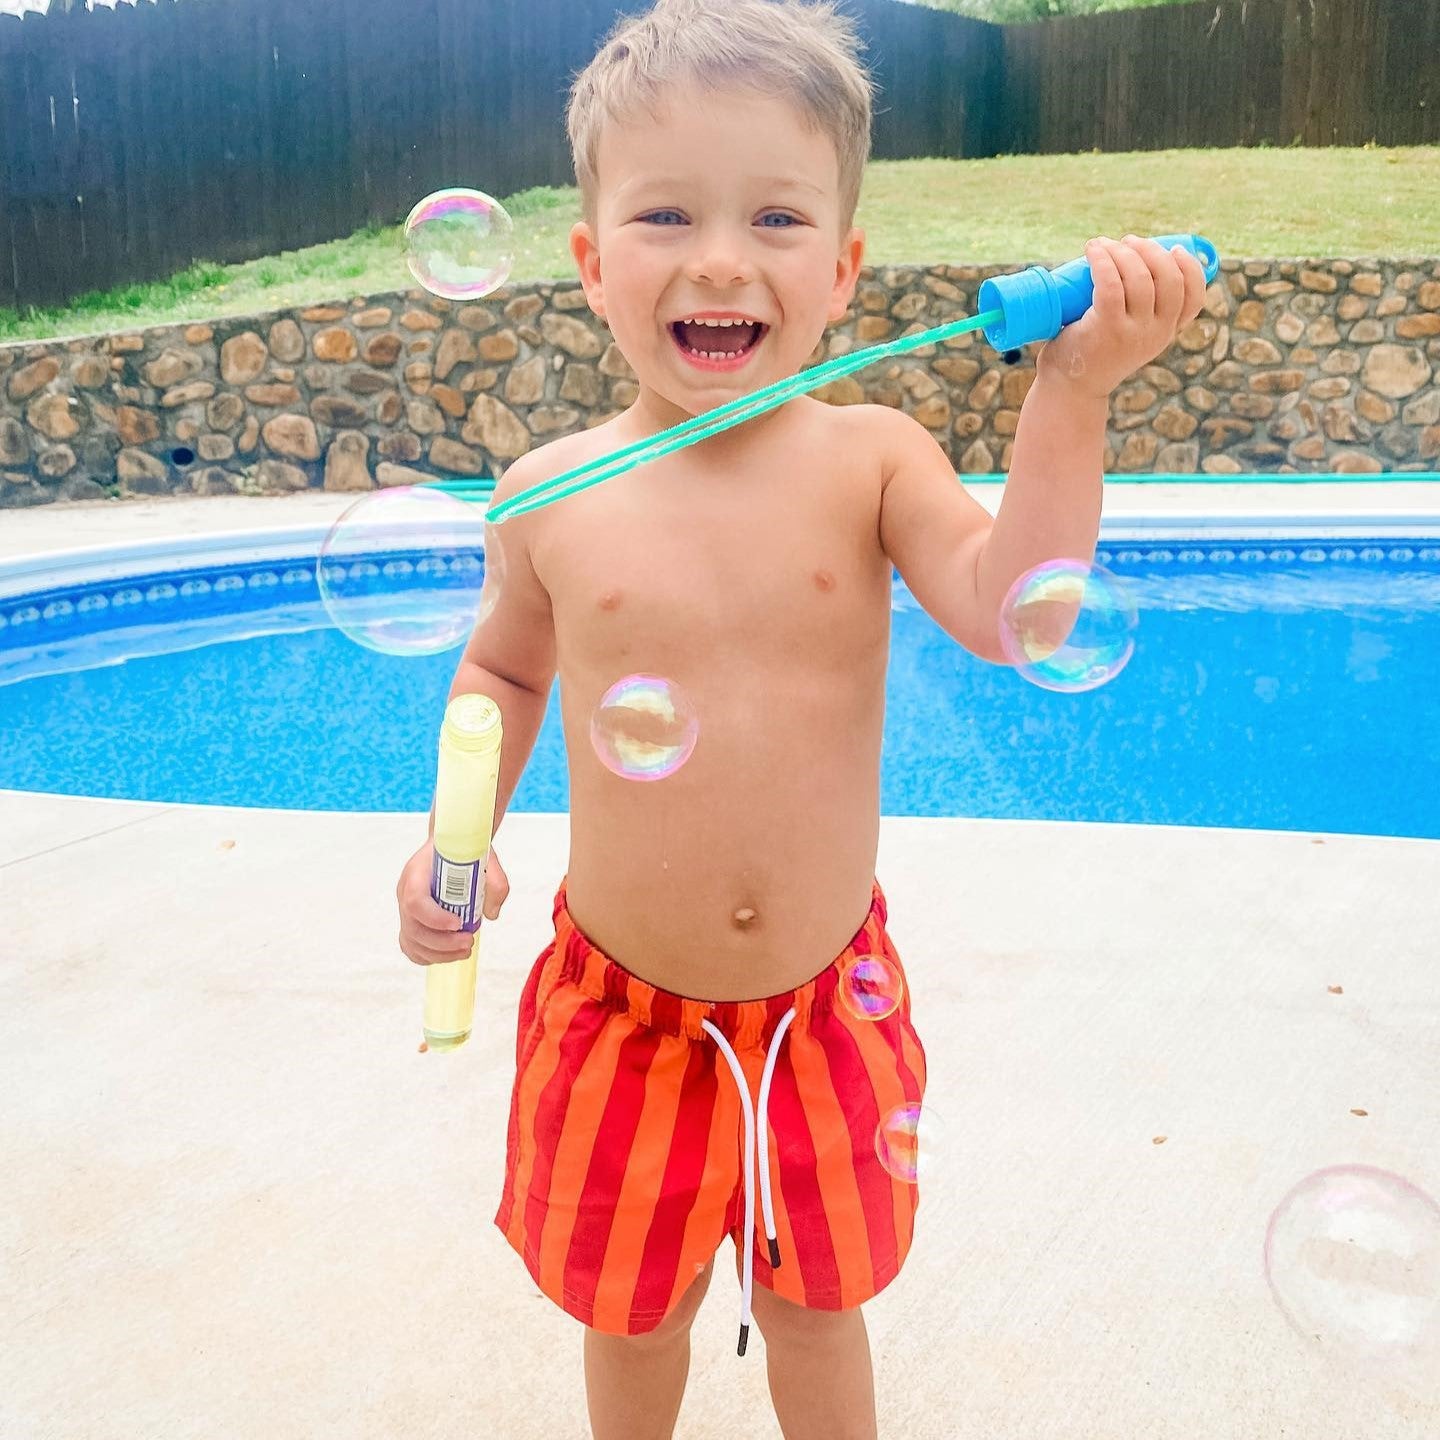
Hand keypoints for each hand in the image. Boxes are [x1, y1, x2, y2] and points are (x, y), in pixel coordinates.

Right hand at [396, 841, 510, 965]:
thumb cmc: (462, 851)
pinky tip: (450, 954)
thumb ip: (495, 882)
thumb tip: (491, 914)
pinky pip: (411, 946)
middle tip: (468, 942)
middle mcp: (406, 891)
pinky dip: (429, 956)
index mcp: (418, 872)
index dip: (435, 918)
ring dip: (439, 953)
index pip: (416, 901)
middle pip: (413, 927)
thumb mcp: (485, 857)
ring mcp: (405, 908)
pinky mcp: (411, 920)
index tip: (458, 923)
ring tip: (465, 949)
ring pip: (411, 941)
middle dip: (442, 943)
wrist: (449, 847)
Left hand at [1038, 235, 1207, 400]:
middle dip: (1151, 250)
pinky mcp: (1107, 328)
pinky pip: (1110, 284)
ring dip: (1123, 252)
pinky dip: (1102, 261)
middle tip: (1126, 242)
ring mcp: (1134, 332)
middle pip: (1170, 278)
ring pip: (1140, 277)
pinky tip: (1093, 249)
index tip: (1173, 249)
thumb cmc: (1093, 352)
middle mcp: (1157, 333)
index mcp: (1166, 332)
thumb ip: (1139, 310)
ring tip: (1104, 245)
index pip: (1194, 297)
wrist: (1069, 389)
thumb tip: (1135, 258)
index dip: (1190, 267)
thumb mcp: (1128, 335)